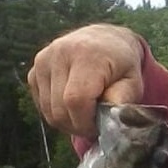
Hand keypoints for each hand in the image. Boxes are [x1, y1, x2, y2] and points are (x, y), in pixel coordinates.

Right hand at [27, 24, 143, 138]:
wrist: (105, 41)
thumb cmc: (122, 66)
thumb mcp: (133, 83)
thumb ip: (122, 101)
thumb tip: (109, 120)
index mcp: (87, 55)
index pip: (76, 101)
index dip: (86, 123)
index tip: (98, 126)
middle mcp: (60, 53)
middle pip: (60, 110)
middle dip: (77, 126)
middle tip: (93, 123)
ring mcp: (43, 61)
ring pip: (49, 113)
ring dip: (67, 123)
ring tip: (85, 114)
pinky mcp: (34, 70)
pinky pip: (42, 107)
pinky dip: (57, 114)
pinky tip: (72, 106)